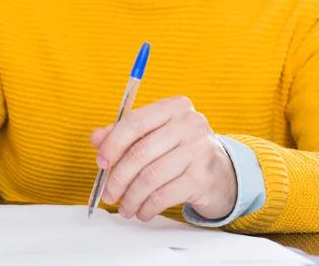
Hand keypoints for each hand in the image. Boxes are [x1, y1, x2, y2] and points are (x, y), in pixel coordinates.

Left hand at [91, 96, 236, 221]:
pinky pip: (165, 194)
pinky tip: (142, 211)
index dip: (113, 144)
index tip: (101, 162)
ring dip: (132, 197)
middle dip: (118, 177)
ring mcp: (199, 150)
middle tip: (109, 193)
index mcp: (174, 107)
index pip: (135, 122)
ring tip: (125, 207)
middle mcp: (190, 124)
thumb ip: (124, 133)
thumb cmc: (181, 150)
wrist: (222, 172)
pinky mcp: (203, 176)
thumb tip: (96, 138)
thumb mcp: (154, 134)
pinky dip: (148, 206)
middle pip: (141, 152)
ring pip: (151, 176)